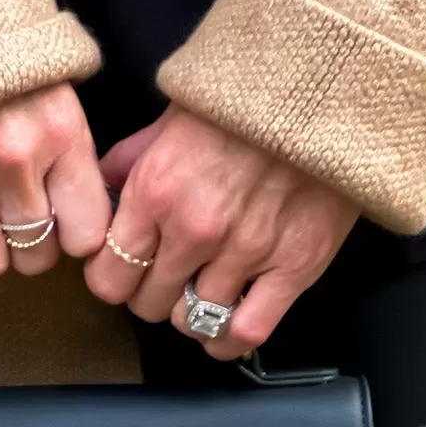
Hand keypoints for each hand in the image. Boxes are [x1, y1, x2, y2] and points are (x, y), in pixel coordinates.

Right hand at [0, 83, 110, 277]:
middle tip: (12, 221)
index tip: (60, 226)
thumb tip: (79, 219)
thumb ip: (68, 154)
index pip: (87, 233)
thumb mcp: (53, 93)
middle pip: (36, 256)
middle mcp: (14, 159)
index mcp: (61, 133)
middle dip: (27, 247)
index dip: (72, 236)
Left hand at [84, 107, 358, 358]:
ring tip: (199, 292)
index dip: (112, 279)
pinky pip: (246, 331)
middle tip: (165, 278)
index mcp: (155, 191)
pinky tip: (225, 325)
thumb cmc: (246, 100)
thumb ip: (130, 162)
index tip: (123, 271)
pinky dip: (229, 338)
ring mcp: (245, 253)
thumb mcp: (170, 120)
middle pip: (147, 304)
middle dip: (150, 294)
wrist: (323, 88)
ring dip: (190, 313)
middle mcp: (194, 230)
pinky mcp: (293, 267)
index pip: (108, 275)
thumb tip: (102, 194)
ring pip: (192, 321)